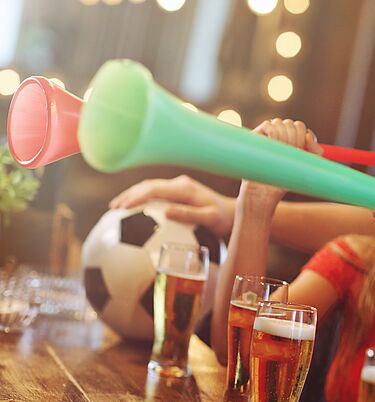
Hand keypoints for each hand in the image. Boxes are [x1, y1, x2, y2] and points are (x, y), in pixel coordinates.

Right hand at [109, 175, 235, 236]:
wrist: (233, 214)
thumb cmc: (223, 218)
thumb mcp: (210, 218)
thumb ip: (189, 215)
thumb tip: (166, 213)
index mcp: (185, 188)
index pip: (154, 188)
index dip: (136, 196)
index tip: (122, 207)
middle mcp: (180, 184)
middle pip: (148, 185)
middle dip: (129, 195)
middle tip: (114, 209)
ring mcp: (178, 187)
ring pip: (150, 187)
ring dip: (133, 195)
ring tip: (117, 208)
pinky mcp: (178, 192)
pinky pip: (156, 193)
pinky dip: (142, 199)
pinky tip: (133, 209)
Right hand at [239, 119, 322, 211]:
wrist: (265, 193)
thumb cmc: (284, 182)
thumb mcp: (306, 167)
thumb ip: (315, 151)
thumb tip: (308, 135)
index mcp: (292, 141)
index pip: (300, 127)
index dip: (304, 137)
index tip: (301, 151)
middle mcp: (279, 136)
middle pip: (292, 124)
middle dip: (295, 138)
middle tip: (291, 153)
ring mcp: (267, 136)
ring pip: (280, 123)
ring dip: (284, 137)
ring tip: (280, 152)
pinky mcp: (255, 137)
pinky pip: (268, 125)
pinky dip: (273, 133)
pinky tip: (273, 144)